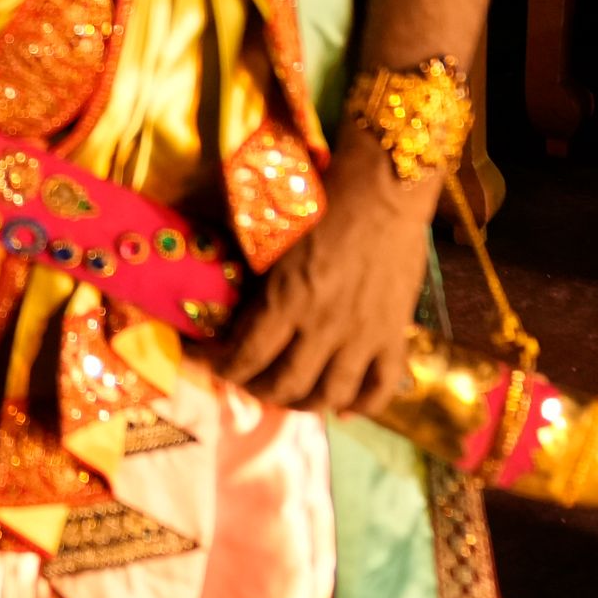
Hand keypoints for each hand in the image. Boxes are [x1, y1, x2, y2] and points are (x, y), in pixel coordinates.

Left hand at [218, 176, 433, 416]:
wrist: (384, 188)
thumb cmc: (321, 201)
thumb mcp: (274, 238)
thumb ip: (257, 279)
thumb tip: (231, 306)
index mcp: (286, 299)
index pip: (245, 355)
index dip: (219, 365)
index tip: (204, 361)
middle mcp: (322, 327)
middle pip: (284, 384)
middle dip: (256, 389)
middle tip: (246, 381)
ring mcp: (362, 336)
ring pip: (328, 395)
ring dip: (302, 403)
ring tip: (289, 396)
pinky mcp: (393, 335)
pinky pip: (380, 387)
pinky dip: (362, 405)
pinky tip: (344, 409)